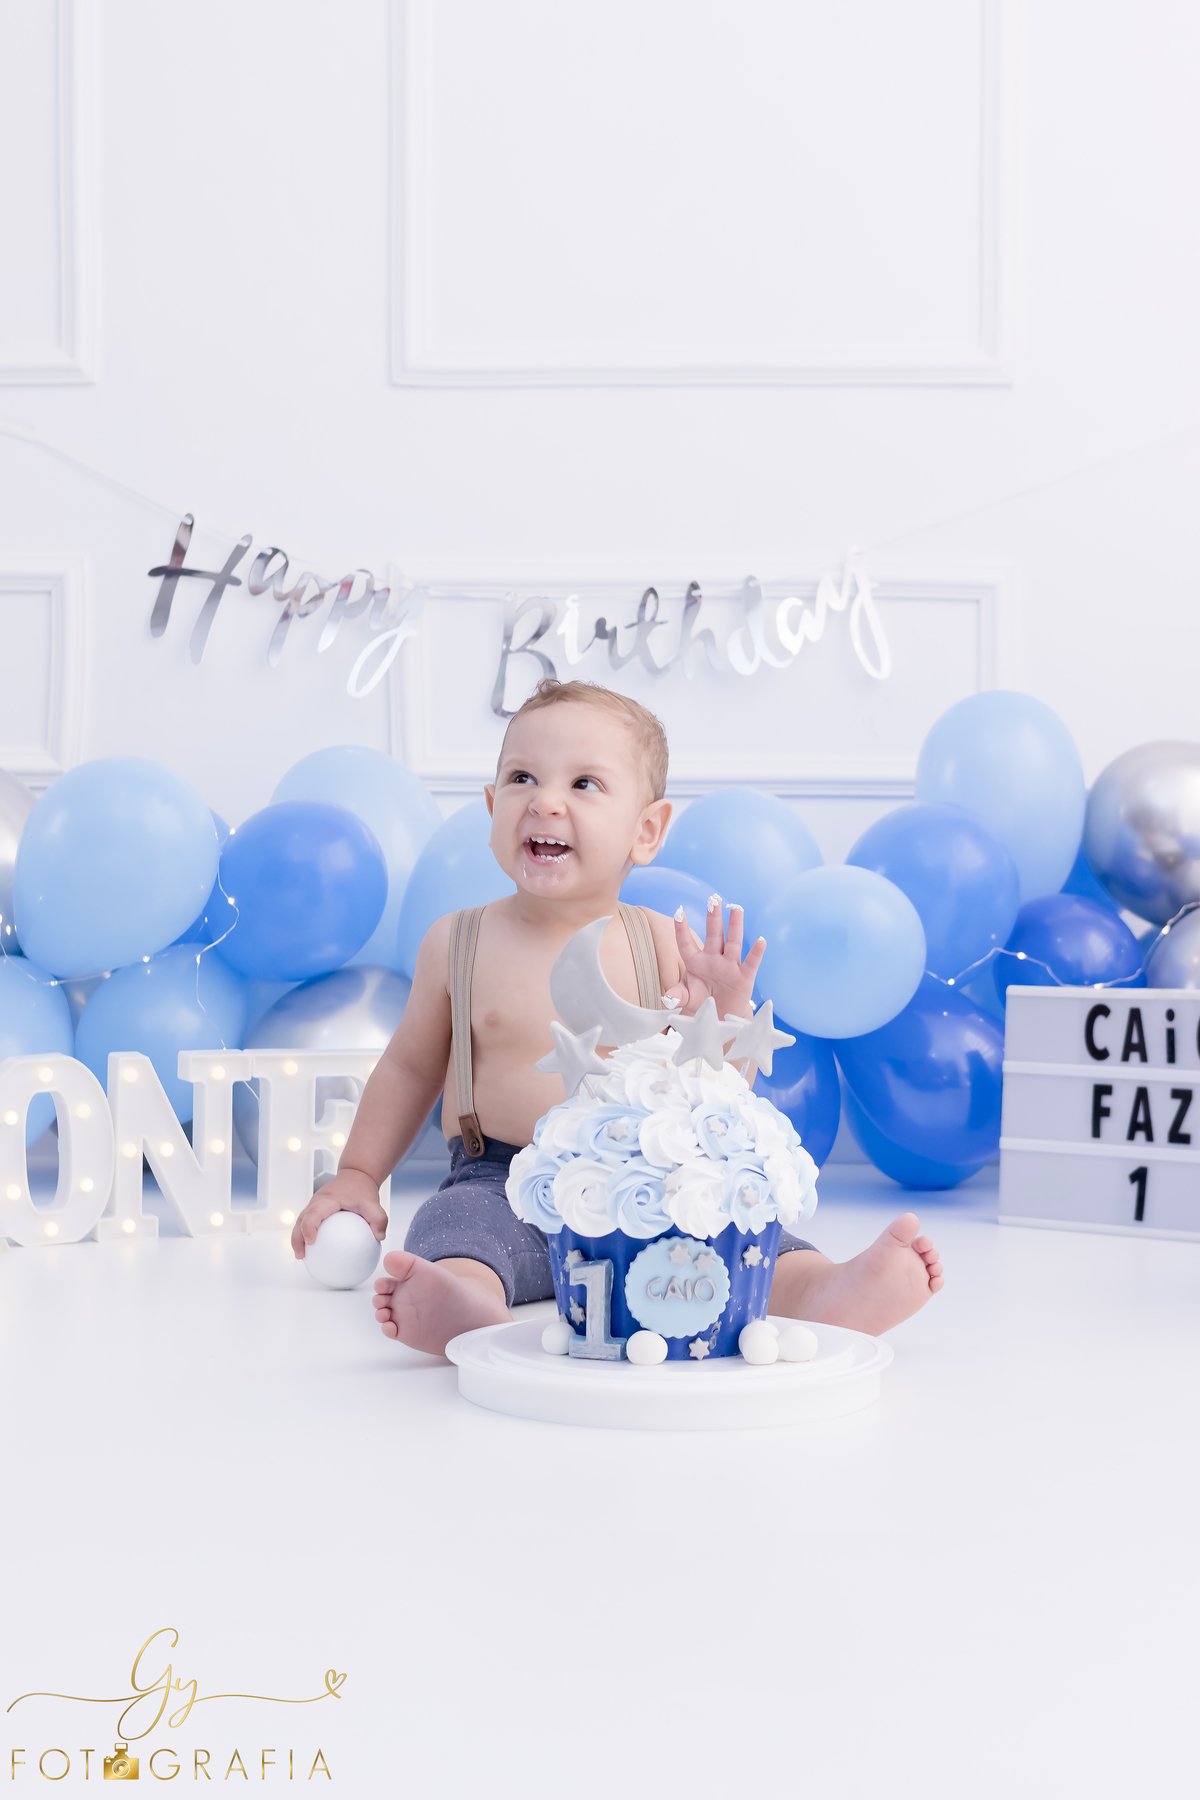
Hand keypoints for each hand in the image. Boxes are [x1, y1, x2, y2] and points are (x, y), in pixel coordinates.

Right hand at [290, 1170, 387, 1258]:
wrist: (356, 1175)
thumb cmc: (361, 1187)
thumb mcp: (373, 1202)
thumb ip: (379, 1219)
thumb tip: (379, 1237)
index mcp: (327, 1199)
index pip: (314, 1214)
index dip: (309, 1228)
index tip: (311, 1242)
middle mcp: (316, 1202)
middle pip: (301, 1220)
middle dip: (297, 1238)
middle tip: (301, 1255)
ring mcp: (314, 1206)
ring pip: (300, 1222)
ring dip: (298, 1239)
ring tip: (302, 1256)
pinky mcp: (316, 1210)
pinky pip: (306, 1223)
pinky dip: (305, 1236)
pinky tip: (313, 1251)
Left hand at [664, 899, 764, 1022]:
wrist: (720, 1016)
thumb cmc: (701, 1000)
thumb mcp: (686, 997)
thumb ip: (677, 995)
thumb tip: (667, 998)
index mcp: (696, 961)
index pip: (687, 943)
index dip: (682, 929)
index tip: (679, 912)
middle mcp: (713, 959)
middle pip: (713, 935)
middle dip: (713, 917)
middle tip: (714, 899)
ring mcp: (729, 966)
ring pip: (732, 943)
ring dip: (734, 927)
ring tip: (736, 909)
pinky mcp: (744, 977)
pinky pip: (750, 963)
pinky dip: (756, 953)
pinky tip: (761, 941)